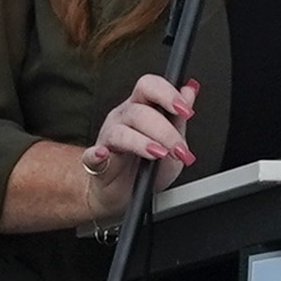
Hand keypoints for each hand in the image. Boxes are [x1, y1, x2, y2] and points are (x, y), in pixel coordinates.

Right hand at [84, 75, 198, 205]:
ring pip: (121, 132)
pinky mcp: (95, 163)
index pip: (149, 87)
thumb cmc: (146, 166)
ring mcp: (107, 139)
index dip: (167, 94)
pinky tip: (102, 154)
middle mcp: (122, 118)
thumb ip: (178, 117)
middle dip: (164, 131)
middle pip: (139, 112)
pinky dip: (96, 155)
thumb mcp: (171, 141)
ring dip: (142, 143)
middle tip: (179, 150)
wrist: (127, 194)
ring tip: (159, 154)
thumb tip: (189, 91)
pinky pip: (91, 156)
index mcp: (141, 108)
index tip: (185, 110)